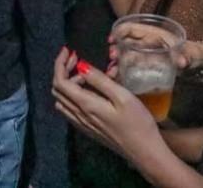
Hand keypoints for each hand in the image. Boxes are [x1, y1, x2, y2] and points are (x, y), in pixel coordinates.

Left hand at [53, 48, 164, 163]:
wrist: (144, 152)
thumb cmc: (138, 122)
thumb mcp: (122, 96)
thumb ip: (100, 80)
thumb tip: (81, 66)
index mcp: (85, 105)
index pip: (60, 82)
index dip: (60, 64)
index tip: (68, 50)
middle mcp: (79, 115)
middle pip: (58, 90)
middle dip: (63, 70)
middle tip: (77, 59)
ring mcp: (82, 124)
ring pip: (62, 100)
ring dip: (67, 83)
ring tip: (84, 74)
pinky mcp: (88, 130)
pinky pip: (70, 110)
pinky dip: (72, 95)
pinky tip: (87, 91)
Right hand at [106, 23, 202, 73]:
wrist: (194, 62)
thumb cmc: (190, 53)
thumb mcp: (189, 52)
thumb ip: (186, 56)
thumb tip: (182, 62)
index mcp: (153, 33)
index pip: (131, 28)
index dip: (119, 31)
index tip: (112, 40)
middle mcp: (145, 42)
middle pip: (125, 42)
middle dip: (116, 50)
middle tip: (112, 59)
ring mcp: (144, 53)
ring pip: (125, 55)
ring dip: (117, 62)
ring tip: (112, 72)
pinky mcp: (144, 64)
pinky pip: (130, 65)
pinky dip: (122, 70)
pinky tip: (117, 77)